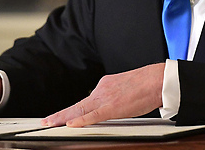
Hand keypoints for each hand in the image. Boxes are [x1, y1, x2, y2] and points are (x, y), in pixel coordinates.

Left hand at [41, 63, 164, 126]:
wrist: (158, 79)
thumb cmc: (147, 84)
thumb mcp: (125, 87)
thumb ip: (115, 95)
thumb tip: (112, 103)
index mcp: (105, 85)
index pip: (84, 101)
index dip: (70, 110)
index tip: (60, 116)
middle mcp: (101, 90)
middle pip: (76, 105)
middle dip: (60, 115)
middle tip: (46, 122)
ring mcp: (105, 98)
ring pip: (79, 110)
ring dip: (63, 118)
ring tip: (50, 124)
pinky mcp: (113, 107)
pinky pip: (93, 116)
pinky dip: (81, 120)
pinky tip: (70, 124)